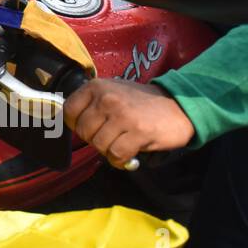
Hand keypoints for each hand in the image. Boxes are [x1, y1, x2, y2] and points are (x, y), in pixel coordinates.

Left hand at [63, 79, 194, 167]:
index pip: (69, 111)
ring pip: (98, 145)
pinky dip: (120, 160)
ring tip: (122, 144)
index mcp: (96, 87)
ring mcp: (122, 115)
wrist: (178, 106)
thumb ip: (91, 104)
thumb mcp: (112, 92)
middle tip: (110, 137)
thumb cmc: (140, 103)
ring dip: (108, 151)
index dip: (76, 124)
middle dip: (94, 140)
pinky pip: (116, 154)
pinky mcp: (138, 132)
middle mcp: (107, 98)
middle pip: (83, 131)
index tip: (90, 128)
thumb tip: (71, 124)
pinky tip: (129, 155)